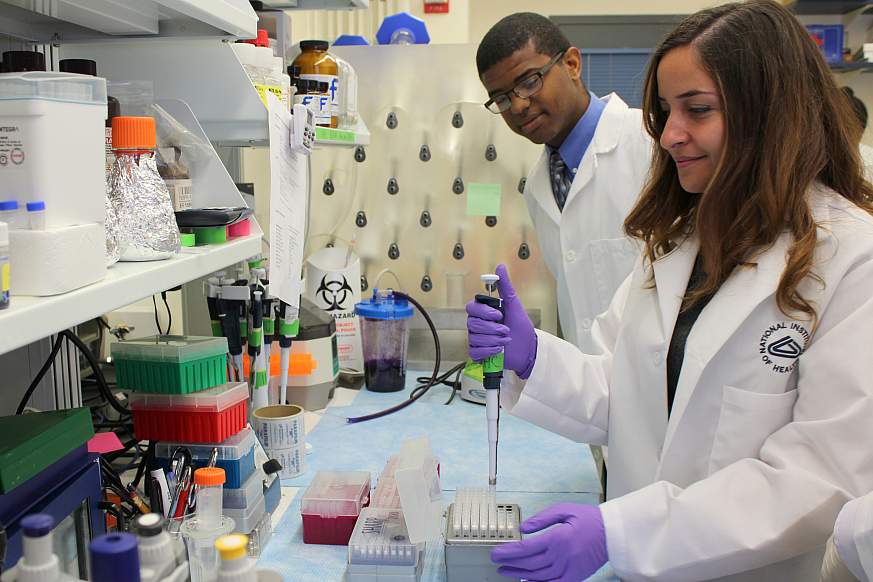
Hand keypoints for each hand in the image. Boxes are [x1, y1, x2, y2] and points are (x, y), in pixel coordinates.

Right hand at [466, 264, 536, 378]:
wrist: (528, 347)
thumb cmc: (520, 326)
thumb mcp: (513, 304)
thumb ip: (505, 286)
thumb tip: (500, 266)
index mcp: (483, 312)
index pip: (471, 308)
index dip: (484, 312)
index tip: (499, 314)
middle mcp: (477, 325)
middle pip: (472, 323)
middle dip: (492, 328)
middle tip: (505, 329)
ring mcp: (477, 339)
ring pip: (475, 337)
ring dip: (494, 339)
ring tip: (506, 339)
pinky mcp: (479, 353)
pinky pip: (475, 351)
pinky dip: (489, 350)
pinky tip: (499, 349)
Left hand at [491, 503, 606, 581]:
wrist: (613, 533)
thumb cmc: (589, 519)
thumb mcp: (564, 510)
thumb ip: (542, 518)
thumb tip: (523, 528)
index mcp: (557, 539)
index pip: (526, 549)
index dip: (509, 552)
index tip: (496, 553)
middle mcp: (561, 556)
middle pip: (529, 564)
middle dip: (509, 563)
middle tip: (495, 561)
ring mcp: (568, 569)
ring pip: (538, 576)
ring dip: (519, 574)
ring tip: (505, 571)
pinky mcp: (575, 577)